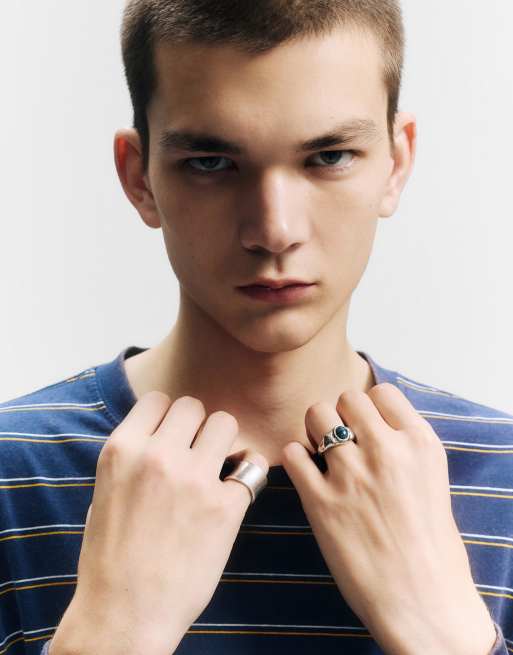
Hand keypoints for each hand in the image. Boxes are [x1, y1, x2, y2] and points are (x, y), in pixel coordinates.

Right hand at [52, 392, 267, 654]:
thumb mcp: (104, 493)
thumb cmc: (110, 558)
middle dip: (197, 426)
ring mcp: (194, 479)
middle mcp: (158, 456)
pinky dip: (248, 475)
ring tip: (219, 465)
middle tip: (196, 452)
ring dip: (224, 441)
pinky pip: (253, 466)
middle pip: (194, 406)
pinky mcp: (225, 507)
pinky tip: (237, 490)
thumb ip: (133, 457)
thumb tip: (161, 434)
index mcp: (122, 450)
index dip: (169, 417)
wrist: (124, 613)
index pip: (159, 400)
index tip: (174, 435)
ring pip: (225, 423)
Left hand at [281, 383, 495, 654]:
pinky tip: (306, 474)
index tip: (365, 425)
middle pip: (345, 397)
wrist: (421, 600)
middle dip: (340, 414)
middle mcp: (385, 450)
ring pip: (316, 415)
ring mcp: (351, 474)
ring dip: (315, 430)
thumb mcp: (432, 481)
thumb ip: (402, 447)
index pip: (381, 391)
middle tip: (341, 440)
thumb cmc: (430, 547)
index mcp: (419, 443)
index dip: (369, 406)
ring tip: (322, 455)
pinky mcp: (320, 501)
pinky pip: (292, 453)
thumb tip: (370, 426)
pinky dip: (295, 459)